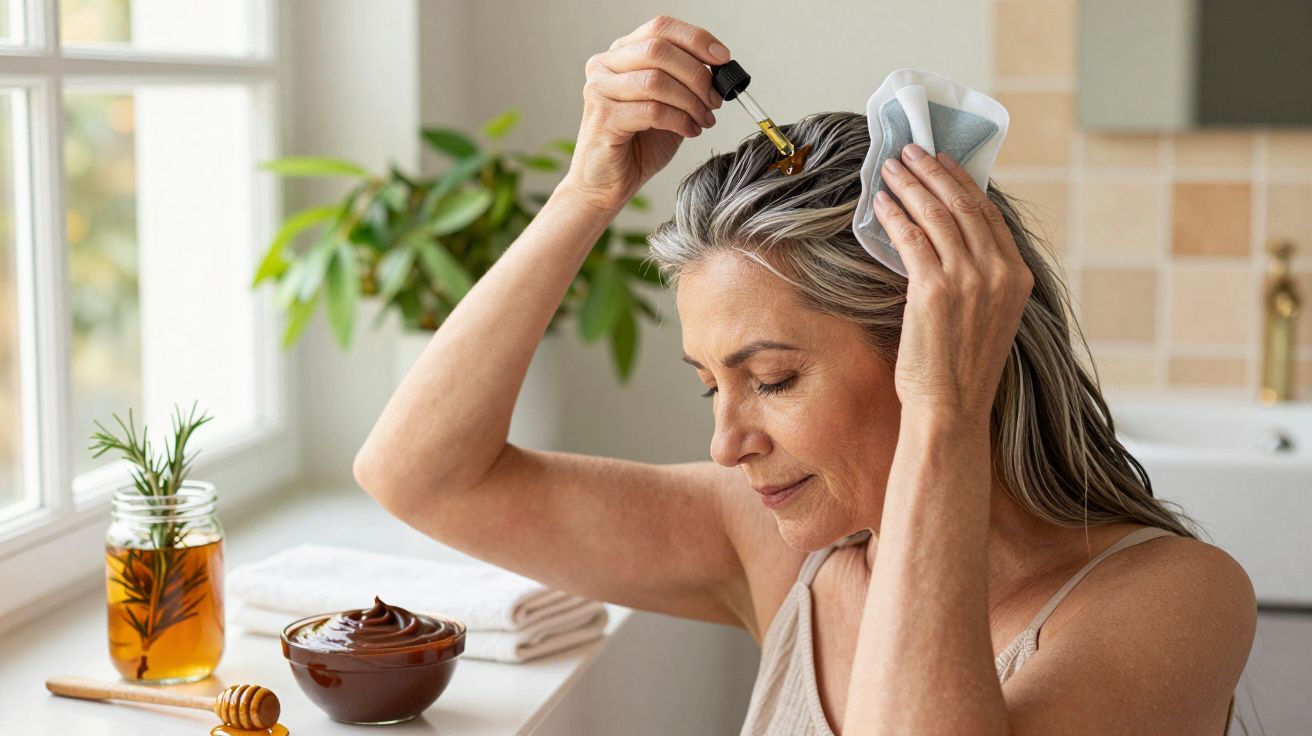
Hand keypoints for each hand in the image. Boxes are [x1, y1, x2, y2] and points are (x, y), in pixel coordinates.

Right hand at [560, 16, 727, 212]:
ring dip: (690, 101)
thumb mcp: (670, 105)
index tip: (723, 59)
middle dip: (696, 74)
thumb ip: (686, 83)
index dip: (696, 39)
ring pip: (656, 80)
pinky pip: (652, 110)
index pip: (661, 28)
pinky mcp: (603, 117)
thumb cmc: (637, 145)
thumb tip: (720, 70)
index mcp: (622, 54)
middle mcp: (605, 66)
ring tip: (703, 119)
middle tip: (714, 99)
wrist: (606, 183)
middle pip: (658, 49)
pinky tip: (690, 131)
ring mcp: (599, 90)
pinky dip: (679, 120)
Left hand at [873, 144, 1033, 420]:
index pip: (989, 214)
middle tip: (911, 151)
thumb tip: (947, 240)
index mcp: (1018, 277)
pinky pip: (911, 239)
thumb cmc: (961, 370)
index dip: (963, 181)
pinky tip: (880, 203)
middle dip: (933, 171)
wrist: (951, 409)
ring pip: (936, 215)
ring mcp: (968, 280)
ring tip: (890, 167)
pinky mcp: (934, 290)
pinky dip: (894, 215)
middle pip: (963, 205)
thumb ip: (979, 278)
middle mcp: (998, 273)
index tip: (943, 161)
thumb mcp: (987, 317)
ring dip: (910, 185)